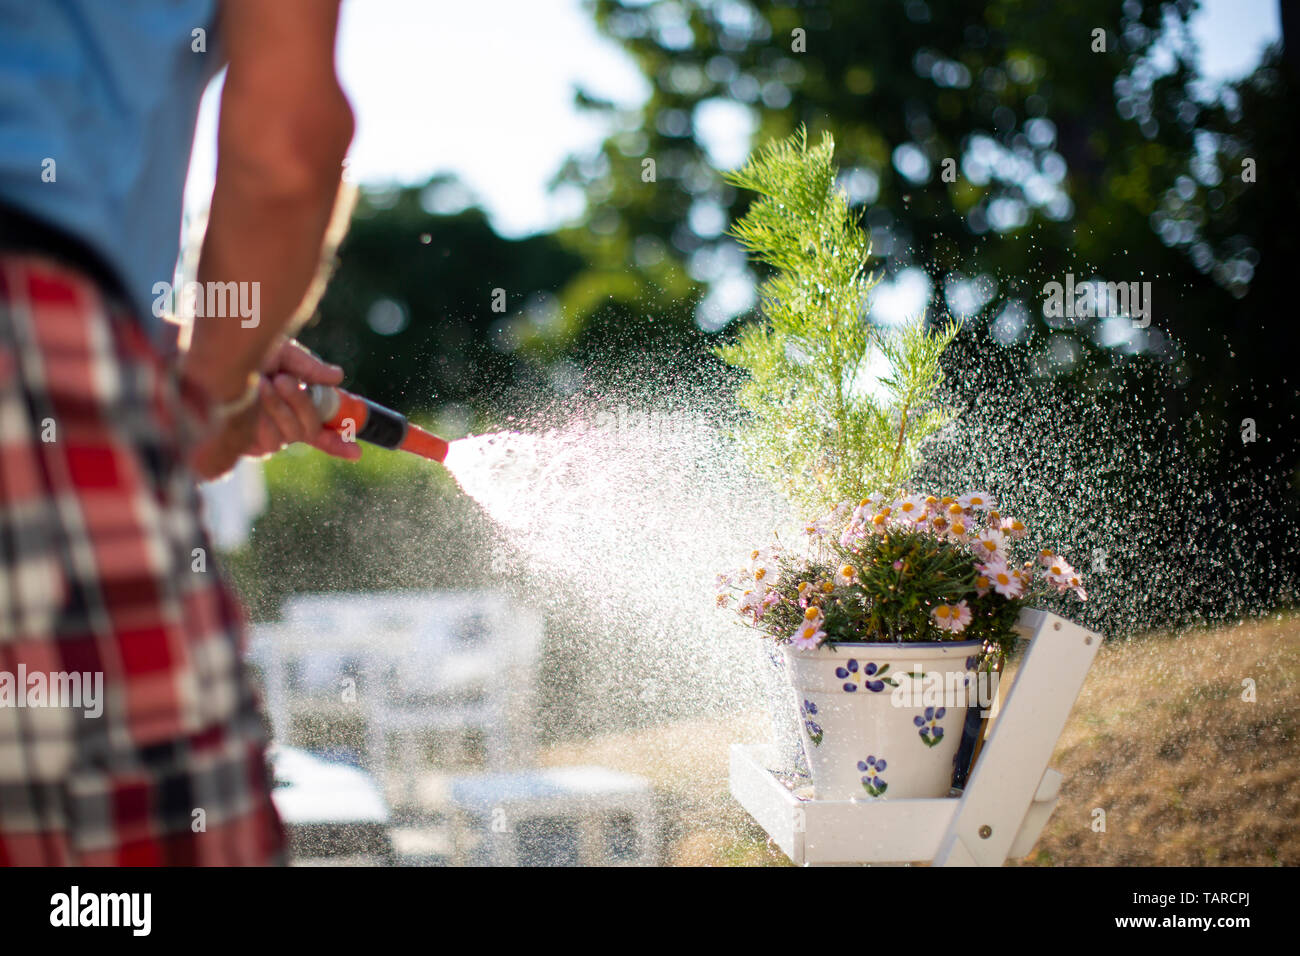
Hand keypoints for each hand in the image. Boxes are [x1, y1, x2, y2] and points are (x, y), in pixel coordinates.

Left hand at [187, 339, 360, 480]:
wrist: (206, 355)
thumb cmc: (242, 348)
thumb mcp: (282, 351)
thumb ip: (309, 367)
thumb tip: (338, 378)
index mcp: (297, 404)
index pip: (324, 429)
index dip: (341, 442)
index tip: (357, 452)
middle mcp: (284, 423)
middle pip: (311, 430)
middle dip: (302, 405)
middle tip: (284, 380)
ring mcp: (265, 434)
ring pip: (290, 436)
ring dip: (279, 408)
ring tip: (261, 382)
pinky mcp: (245, 443)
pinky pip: (268, 441)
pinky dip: (263, 418)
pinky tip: (249, 397)